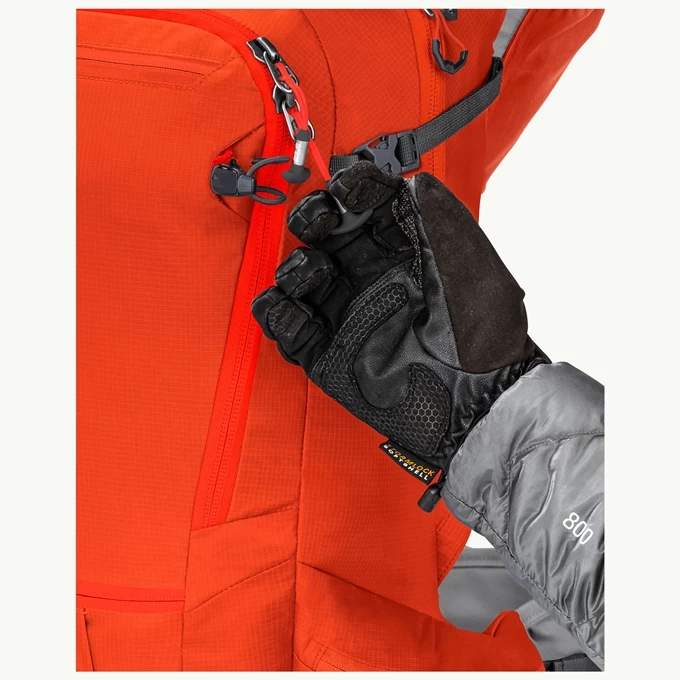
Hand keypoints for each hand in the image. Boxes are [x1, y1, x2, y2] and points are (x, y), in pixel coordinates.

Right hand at [252, 162, 547, 508]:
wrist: (476, 397)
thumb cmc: (482, 325)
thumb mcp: (463, 252)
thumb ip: (430, 206)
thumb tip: (401, 178)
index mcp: (402, 249)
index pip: (363, 206)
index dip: (348, 189)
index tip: (343, 189)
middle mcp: (371, 277)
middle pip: (322, 236)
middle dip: (312, 219)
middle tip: (318, 223)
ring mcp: (348, 314)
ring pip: (297, 278)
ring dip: (294, 268)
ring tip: (314, 274)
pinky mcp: (328, 353)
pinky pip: (288, 328)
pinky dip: (278, 316)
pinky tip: (294, 312)